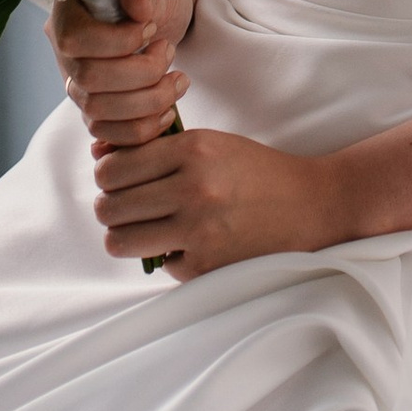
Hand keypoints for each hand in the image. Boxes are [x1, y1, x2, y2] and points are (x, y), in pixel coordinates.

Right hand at [50, 0, 198, 149]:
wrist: (156, 20)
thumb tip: (137, 2)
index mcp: (67, 15)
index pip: (75, 40)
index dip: (118, 40)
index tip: (152, 29)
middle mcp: (64, 56)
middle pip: (89, 81)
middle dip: (141, 73)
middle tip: (170, 52)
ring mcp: (77, 88)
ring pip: (97, 114)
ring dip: (147, 103)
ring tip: (179, 81)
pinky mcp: (95, 113)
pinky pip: (108, 135)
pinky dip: (142, 129)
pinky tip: (168, 110)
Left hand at [91, 124, 354, 278]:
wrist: (313, 206)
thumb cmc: (256, 171)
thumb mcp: (210, 144)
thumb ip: (157, 149)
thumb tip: (98, 155)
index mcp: (192, 150)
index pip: (112, 168)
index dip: (107, 177)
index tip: (118, 181)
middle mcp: (192, 188)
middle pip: (108, 207)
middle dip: (111, 208)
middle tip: (128, 208)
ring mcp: (198, 231)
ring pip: (119, 242)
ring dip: (127, 237)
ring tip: (146, 230)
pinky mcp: (206, 266)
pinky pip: (159, 265)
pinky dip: (170, 258)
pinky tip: (191, 245)